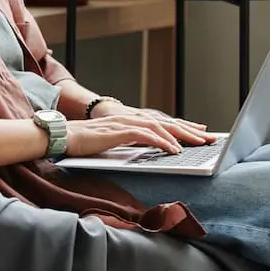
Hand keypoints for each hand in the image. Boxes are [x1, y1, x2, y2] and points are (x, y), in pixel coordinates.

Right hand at [66, 105, 215, 156]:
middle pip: (166, 124)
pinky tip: (173, 150)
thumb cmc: (81, 142)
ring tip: (197, 144)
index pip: (162, 123)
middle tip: (209, 138)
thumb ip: (125, 144)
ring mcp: (124, 123)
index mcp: (130, 120)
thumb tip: (140, 152)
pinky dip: (162, 143)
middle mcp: (130, 118)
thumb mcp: (110, 143)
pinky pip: (145, 136)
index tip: (200, 134)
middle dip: (190, 131)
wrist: (59, 135)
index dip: (182, 128)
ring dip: (181, 136)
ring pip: (160, 128)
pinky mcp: (118, 132)